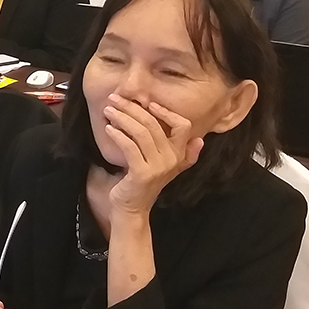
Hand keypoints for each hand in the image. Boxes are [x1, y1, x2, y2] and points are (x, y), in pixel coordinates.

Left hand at [102, 95, 202, 215]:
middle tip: (114, 99)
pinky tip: (108, 128)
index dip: (167, 112)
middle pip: (154, 124)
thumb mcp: (164, 167)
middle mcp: (172, 160)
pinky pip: (130, 146)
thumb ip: (182, 154)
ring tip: (108, 110)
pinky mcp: (142, 173)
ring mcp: (158, 167)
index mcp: (179, 155)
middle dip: (132, 108)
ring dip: (122, 117)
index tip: (148, 103)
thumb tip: (200, 139)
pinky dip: (117, 134)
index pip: (183, 126)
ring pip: (141, 132)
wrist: (132, 209)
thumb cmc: (143, 183)